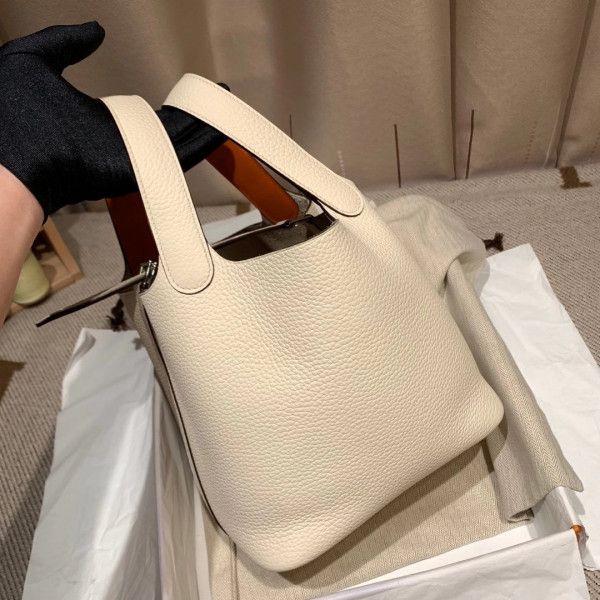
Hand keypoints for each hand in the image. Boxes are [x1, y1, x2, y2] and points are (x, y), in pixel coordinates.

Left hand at [0, 22, 225, 217]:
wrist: (10, 156)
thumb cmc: (11, 113)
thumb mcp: (33, 61)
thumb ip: (65, 42)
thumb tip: (95, 30)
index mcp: (101, 121)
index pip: (147, 113)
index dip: (171, 104)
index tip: (189, 91)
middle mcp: (122, 143)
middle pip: (172, 130)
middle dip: (198, 116)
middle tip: (221, 100)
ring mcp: (132, 159)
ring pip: (180, 143)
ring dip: (207, 127)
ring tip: (231, 109)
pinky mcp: (140, 170)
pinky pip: (177, 157)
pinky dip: (203, 144)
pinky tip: (223, 128)